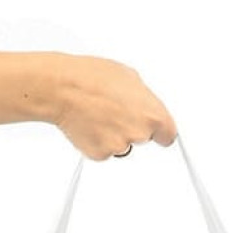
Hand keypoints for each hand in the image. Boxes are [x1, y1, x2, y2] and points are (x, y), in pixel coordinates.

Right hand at [49, 53, 176, 160]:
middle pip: (143, 138)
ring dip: (114, 134)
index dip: (161, 133)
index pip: (168, 135)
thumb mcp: (130, 77)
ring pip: (122, 145)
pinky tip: (90, 123)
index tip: (159, 134)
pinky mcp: (100, 155)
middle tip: (116, 112)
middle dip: (133, 128)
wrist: (64, 90)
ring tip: (99, 113)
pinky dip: (98, 141)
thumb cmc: (92, 79)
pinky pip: (104, 150)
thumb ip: (144, 98)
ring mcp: (119, 146)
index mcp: (153, 115)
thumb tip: (143, 104)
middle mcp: (139, 134)